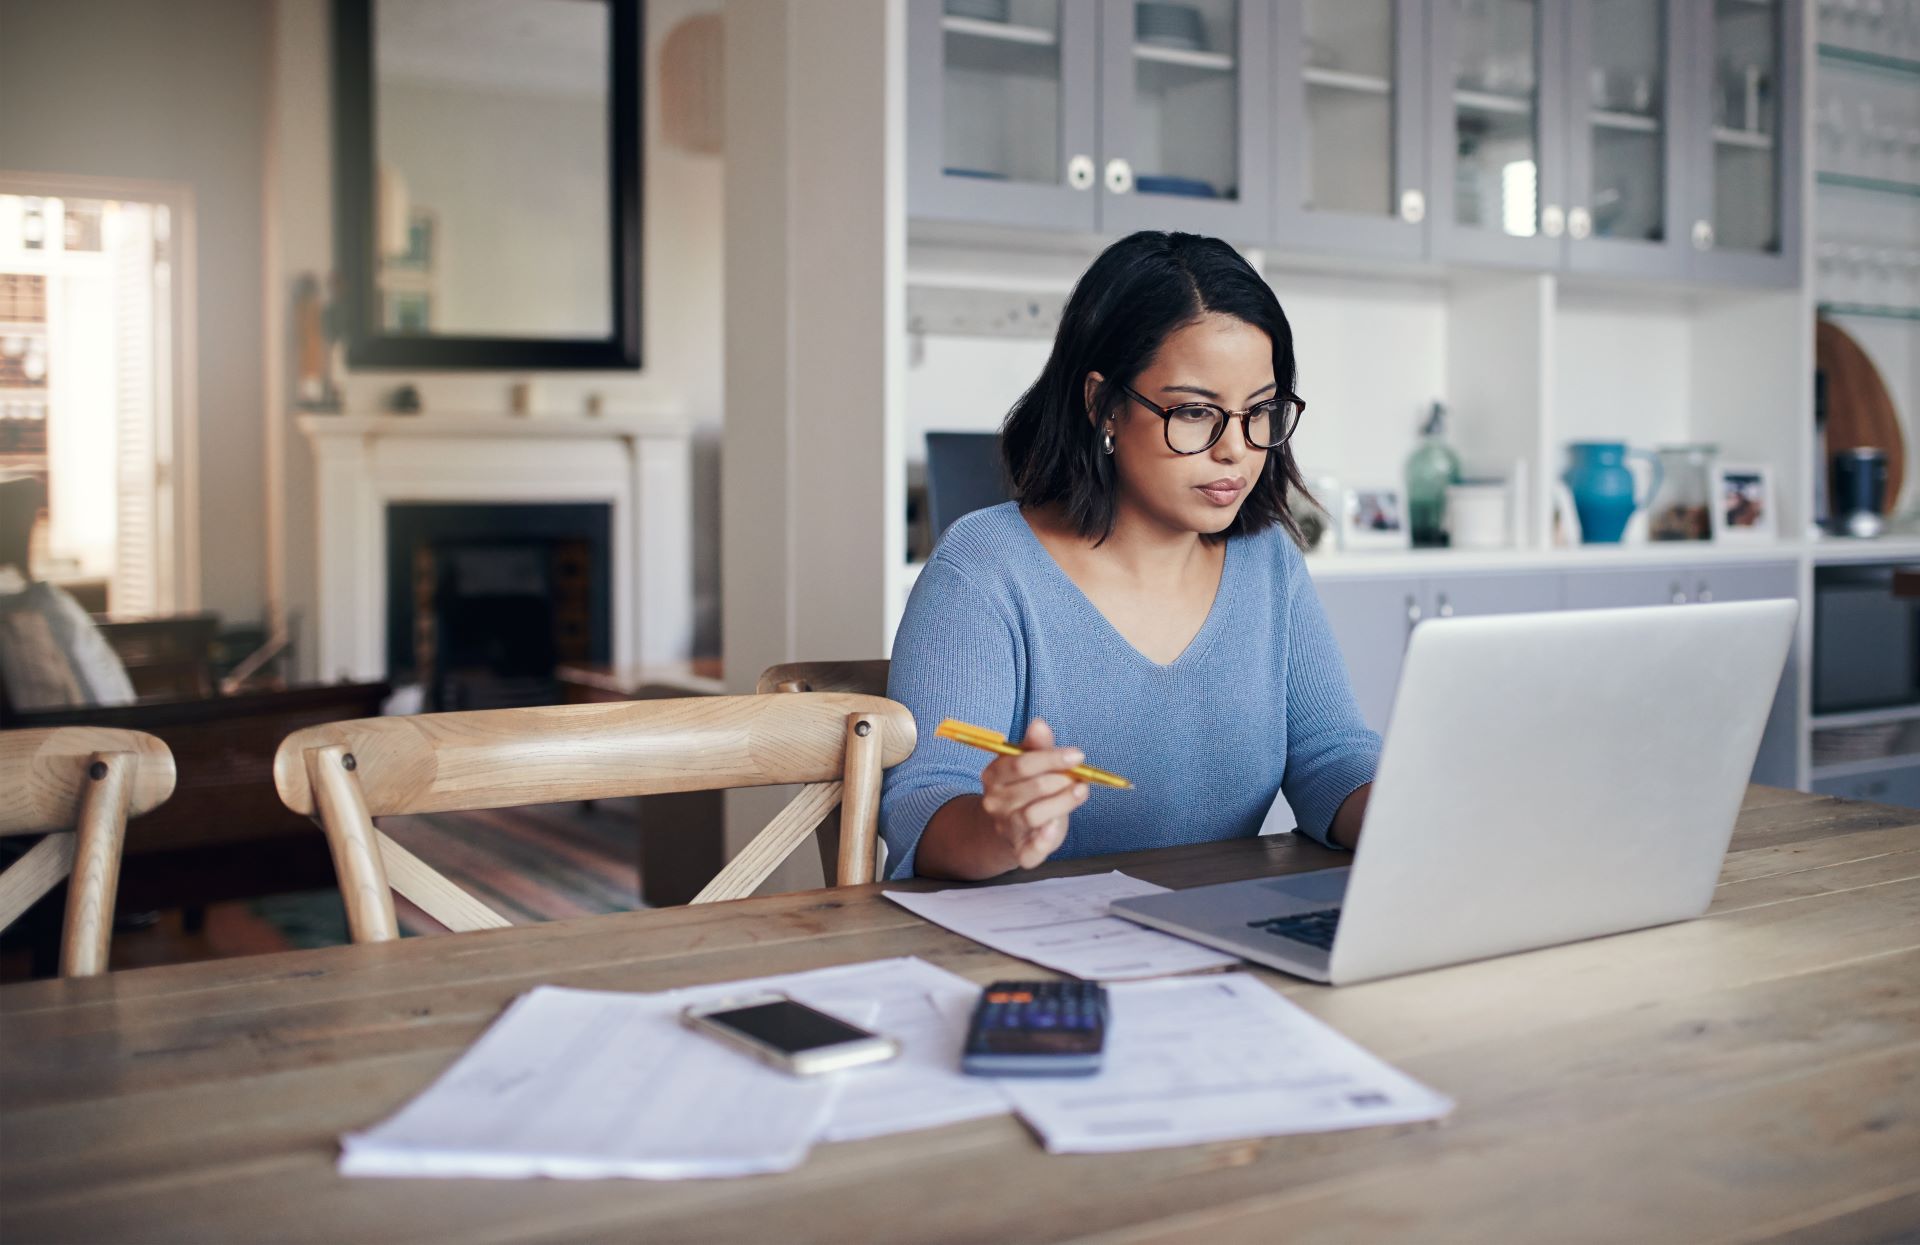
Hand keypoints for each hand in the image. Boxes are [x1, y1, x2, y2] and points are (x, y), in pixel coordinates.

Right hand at [976, 718, 1090, 869]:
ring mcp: (1006, 827)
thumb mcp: (1030, 764)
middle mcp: (995, 802)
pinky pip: (1030, 850)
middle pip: (1033, 788)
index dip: (1052, 758)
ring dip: (1063, 802)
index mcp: (994, 775)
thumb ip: (1036, 745)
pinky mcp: (1020, 850)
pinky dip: (1042, 842)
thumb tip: (1039, 723)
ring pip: (1035, 815)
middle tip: (1079, 777)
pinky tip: (1054, 829)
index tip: (1078, 755)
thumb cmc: (1026, 789)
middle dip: (1062, 780)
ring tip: (1081, 792)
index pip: (1021, 764)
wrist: (1010, 828)